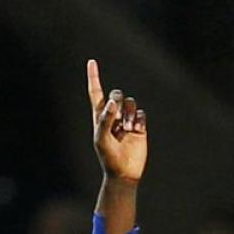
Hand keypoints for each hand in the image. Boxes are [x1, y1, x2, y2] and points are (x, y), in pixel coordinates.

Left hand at [87, 60, 146, 181]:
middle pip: (117, 94)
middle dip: (118, 101)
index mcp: (99, 116)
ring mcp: (127, 120)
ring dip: (129, 114)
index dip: (94, 77)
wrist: (124, 171)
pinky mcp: (140, 125)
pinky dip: (139, 119)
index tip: (92, 62)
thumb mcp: (101, 139)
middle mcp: (113, 115)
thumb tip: (113, 101)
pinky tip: (135, 131)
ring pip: (131, 102)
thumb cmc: (108, 157)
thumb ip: (105, 119)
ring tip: (127, 129)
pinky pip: (141, 113)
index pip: (96, 93)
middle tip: (118, 120)